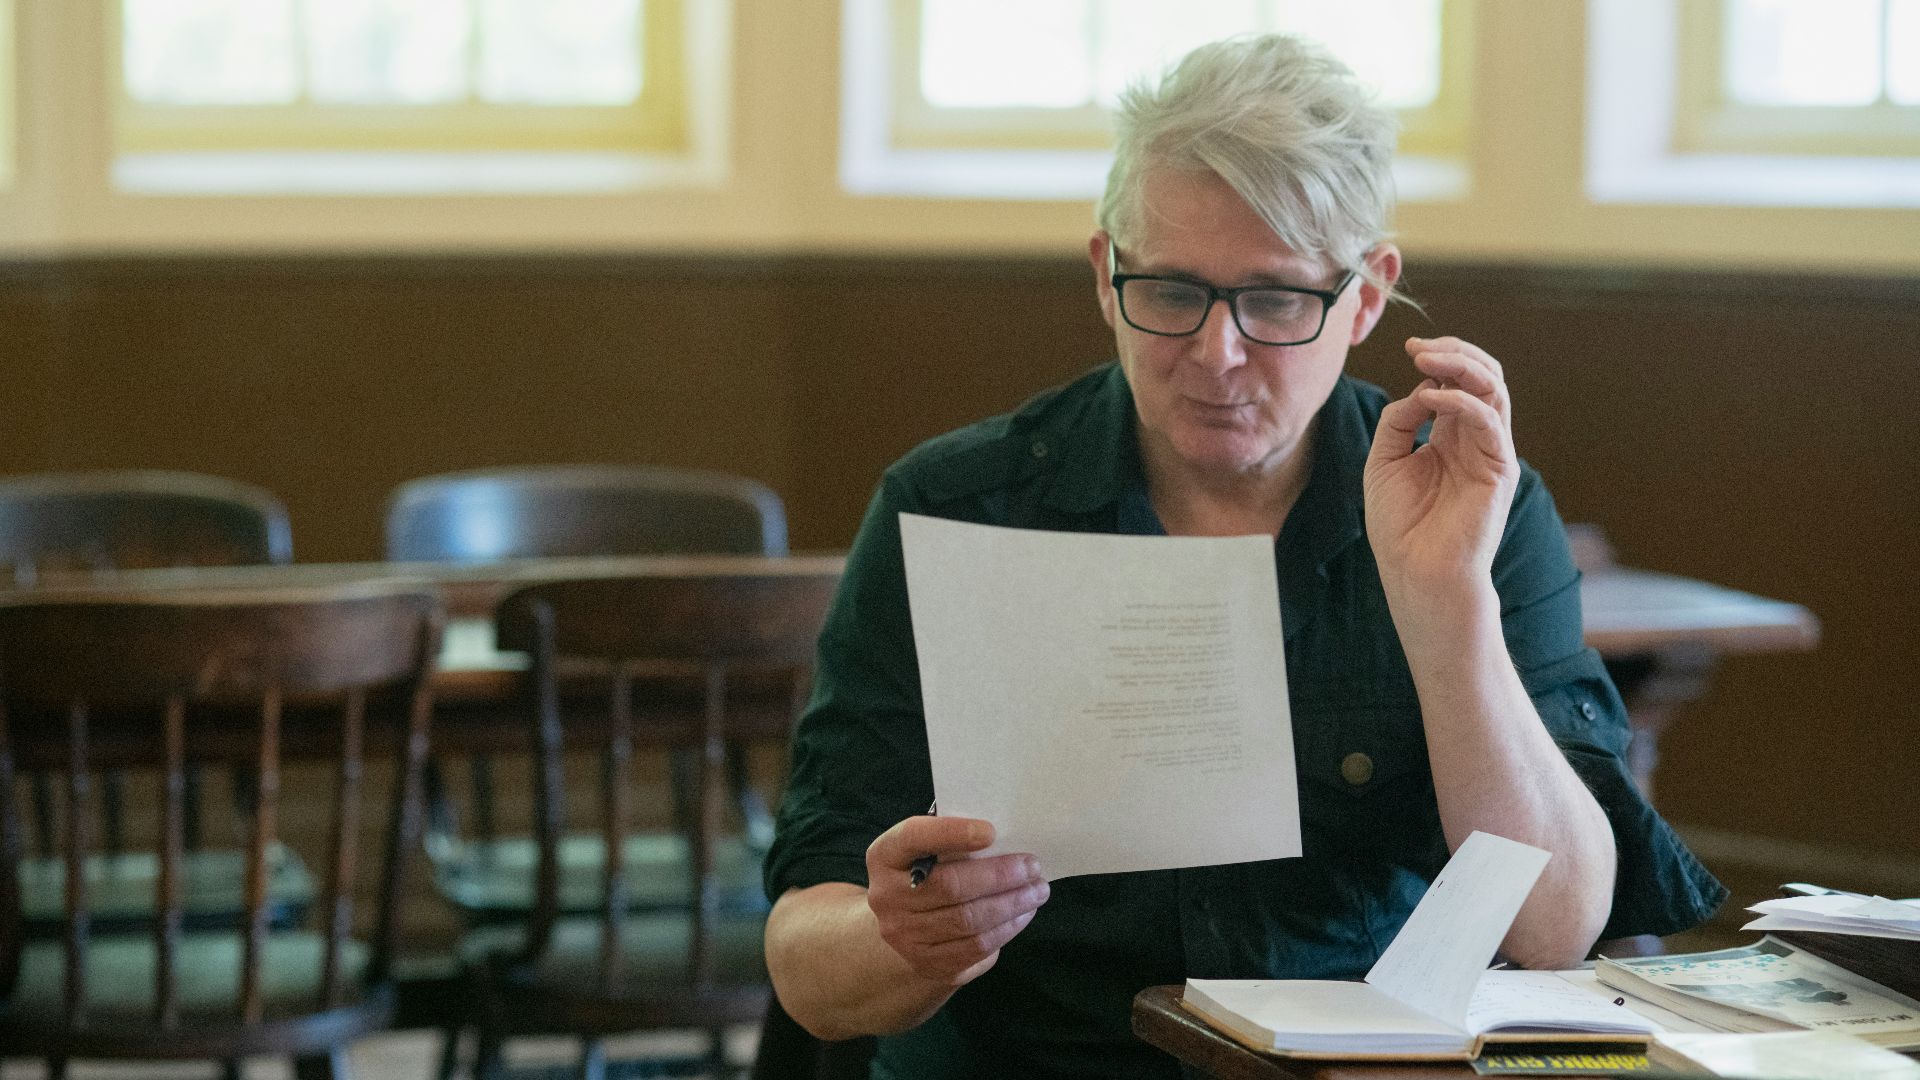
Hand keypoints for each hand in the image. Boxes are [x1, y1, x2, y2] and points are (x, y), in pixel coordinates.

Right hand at [864, 814, 1049, 986]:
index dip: (951, 833)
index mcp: (885, 856)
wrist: (906, 925)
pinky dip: (1006, 929)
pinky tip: (1023, 914)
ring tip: (1037, 891)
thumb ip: (953, 841)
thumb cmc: (928, 874)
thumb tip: (1006, 841)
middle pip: (950, 886)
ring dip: (1011, 905)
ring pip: (968, 920)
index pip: (913, 838)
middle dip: (999, 876)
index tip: (991, 831)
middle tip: (1033, 867)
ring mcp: (904, 936)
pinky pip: (975, 948)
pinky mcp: (927, 964)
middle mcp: (886, 897)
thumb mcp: (927, 850)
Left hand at [1363, 336, 1519, 593]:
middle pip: (1483, 377)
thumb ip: (1399, 420)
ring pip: (1494, 390)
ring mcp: (1490, 452)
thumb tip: (1421, 387)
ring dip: (1462, 366)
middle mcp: (1475, 439)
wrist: (1416, 572)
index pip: (1457, 381)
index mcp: (1450, 436)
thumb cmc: (1400, 525)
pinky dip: (1465, 402)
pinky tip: (1436, 398)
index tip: (1411, 347)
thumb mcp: (1385, 460)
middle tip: (1421, 347)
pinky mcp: (1499, 469)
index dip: (1439, 358)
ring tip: (1427, 359)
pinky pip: (1490, 422)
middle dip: (1455, 352)